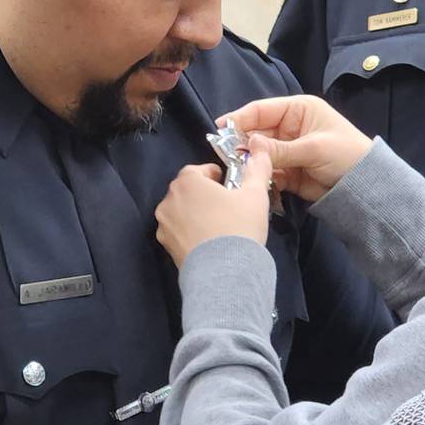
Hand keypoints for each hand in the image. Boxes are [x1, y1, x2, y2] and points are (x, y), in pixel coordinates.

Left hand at [155, 150, 273, 268]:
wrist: (224, 273)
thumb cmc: (239, 227)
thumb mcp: (255, 195)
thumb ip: (256, 169)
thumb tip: (260, 150)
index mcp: (187, 182)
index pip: (197, 170)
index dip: (214, 175)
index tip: (229, 185)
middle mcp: (169, 200)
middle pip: (187, 190)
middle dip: (203, 194)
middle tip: (226, 206)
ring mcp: (164, 225)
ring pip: (181, 211)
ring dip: (195, 213)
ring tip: (217, 226)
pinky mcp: (165, 246)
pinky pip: (178, 231)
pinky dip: (190, 232)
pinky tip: (208, 242)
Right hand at [219, 95, 372, 202]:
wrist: (366, 187)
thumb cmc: (348, 155)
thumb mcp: (314, 148)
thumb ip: (280, 149)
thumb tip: (249, 145)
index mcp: (298, 110)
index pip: (262, 110)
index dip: (240, 118)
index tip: (221, 128)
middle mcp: (289, 127)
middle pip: (256, 132)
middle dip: (242, 143)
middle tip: (225, 155)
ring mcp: (287, 150)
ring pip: (259, 154)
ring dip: (249, 162)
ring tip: (237, 171)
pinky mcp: (287, 172)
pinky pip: (267, 172)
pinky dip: (259, 177)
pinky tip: (252, 182)